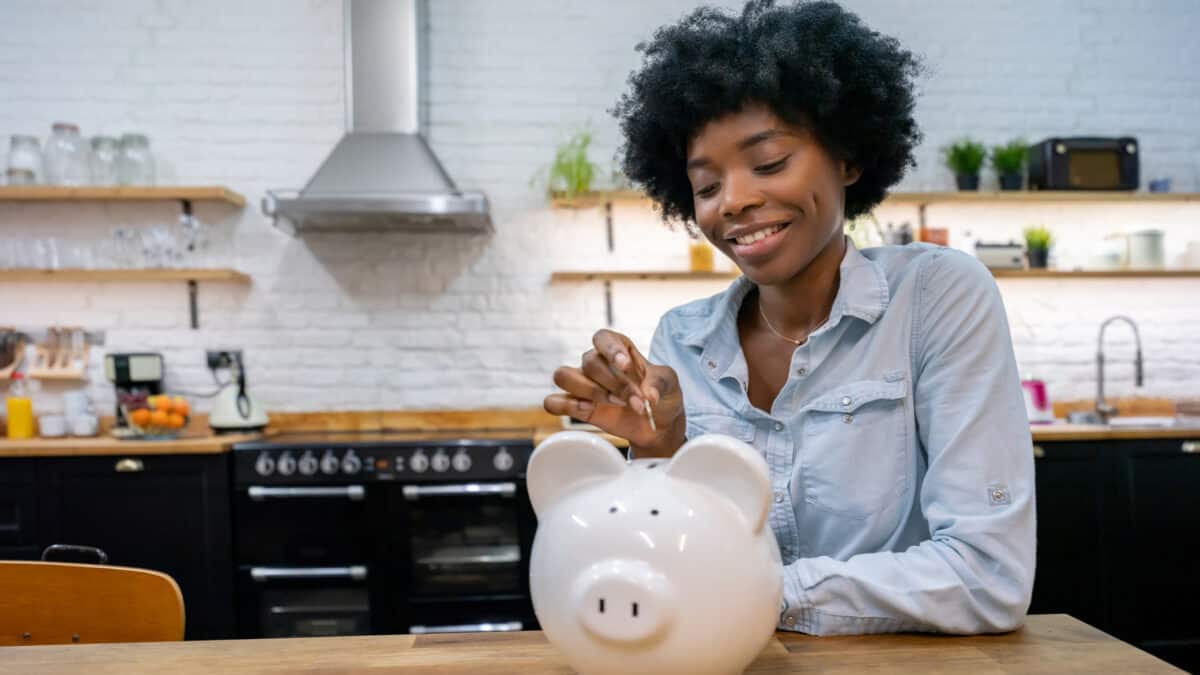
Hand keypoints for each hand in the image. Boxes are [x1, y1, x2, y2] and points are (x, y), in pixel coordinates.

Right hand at [544, 329, 684, 455]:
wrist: (658, 427)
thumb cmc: (662, 398)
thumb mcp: (671, 384)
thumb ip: (660, 384)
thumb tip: (648, 395)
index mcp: (618, 349)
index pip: (603, 337)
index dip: (611, 349)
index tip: (626, 366)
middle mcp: (597, 363)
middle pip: (589, 362)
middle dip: (614, 384)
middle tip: (636, 401)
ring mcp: (584, 385)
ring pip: (563, 375)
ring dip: (589, 391)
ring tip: (615, 404)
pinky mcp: (577, 406)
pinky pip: (552, 402)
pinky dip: (566, 405)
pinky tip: (588, 410)